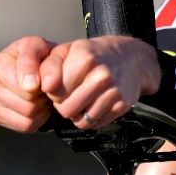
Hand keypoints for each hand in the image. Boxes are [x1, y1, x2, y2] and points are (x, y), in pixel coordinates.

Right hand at [0, 35, 55, 133]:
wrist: (37, 71)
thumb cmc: (39, 57)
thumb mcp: (42, 48)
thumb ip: (36, 62)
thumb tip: (30, 86)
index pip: (25, 86)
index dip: (41, 84)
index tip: (44, 78)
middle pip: (27, 104)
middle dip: (41, 96)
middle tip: (43, 86)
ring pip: (27, 117)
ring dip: (41, 108)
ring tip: (39, 94)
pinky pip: (24, 126)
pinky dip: (36, 119)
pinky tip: (34, 105)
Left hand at [40, 35, 160, 128]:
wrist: (130, 58)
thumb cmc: (93, 55)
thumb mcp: (67, 50)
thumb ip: (49, 66)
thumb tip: (45, 86)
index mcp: (85, 58)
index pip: (53, 91)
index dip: (53, 90)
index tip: (60, 84)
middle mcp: (101, 75)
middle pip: (66, 109)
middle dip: (64, 104)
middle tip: (72, 93)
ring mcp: (113, 91)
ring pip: (80, 120)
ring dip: (78, 113)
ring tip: (83, 98)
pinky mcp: (122, 105)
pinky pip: (95, 124)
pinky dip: (91, 118)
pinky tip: (94, 103)